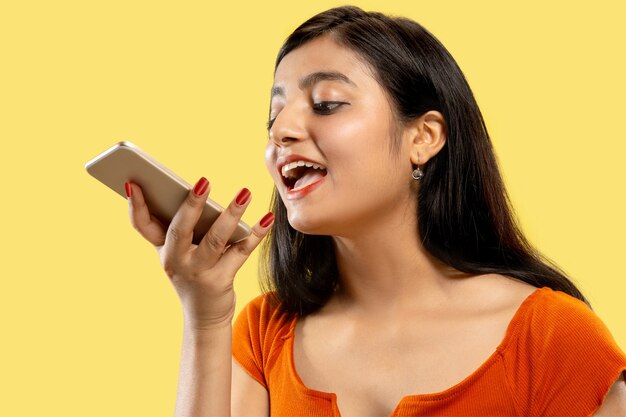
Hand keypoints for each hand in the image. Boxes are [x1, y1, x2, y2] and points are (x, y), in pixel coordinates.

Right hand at [124, 178, 273, 328]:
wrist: (204, 317)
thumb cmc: (193, 273)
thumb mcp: (180, 253)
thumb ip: (183, 226)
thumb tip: (197, 190)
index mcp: (163, 250)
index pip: (143, 226)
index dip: (135, 205)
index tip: (132, 183)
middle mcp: (177, 261)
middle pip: (181, 229)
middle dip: (191, 204)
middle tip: (203, 181)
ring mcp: (198, 272)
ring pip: (216, 239)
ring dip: (232, 214)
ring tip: (245, 193)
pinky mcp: (221, 280)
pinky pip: (241, 251)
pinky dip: (256, 233)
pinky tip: (267, 218)